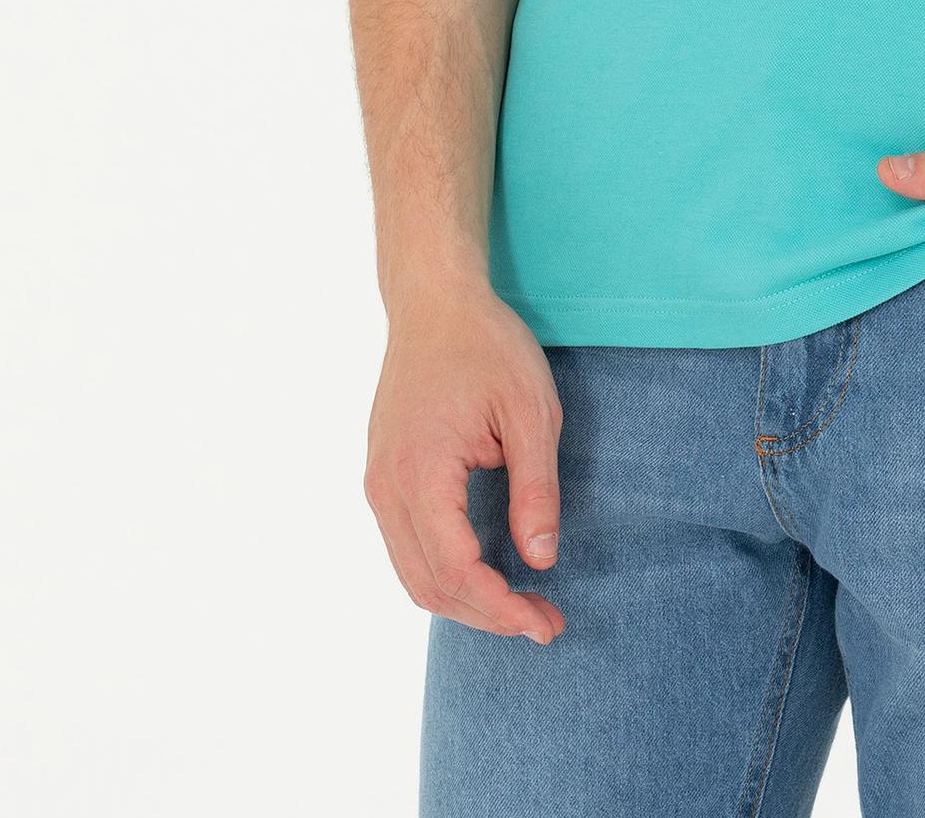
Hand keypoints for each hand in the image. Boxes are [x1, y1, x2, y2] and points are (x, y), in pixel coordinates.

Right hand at [364, 284, 566, 642]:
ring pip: (412, 574)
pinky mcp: (383, 476)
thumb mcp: (530, 410)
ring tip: (522, 605)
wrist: (434, 301)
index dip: (501, 609)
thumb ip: (536, 488)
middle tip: (546, 622)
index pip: (456, 570)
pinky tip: (487, 572)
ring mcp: (378, 482)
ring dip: (466, 601)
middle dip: (488, 616)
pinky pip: (407, 547)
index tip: (547, 622)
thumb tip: (540, 560)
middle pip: (429, 585)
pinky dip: (445, 573)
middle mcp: (386, 487)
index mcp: (420, 472)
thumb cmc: (487, 345)